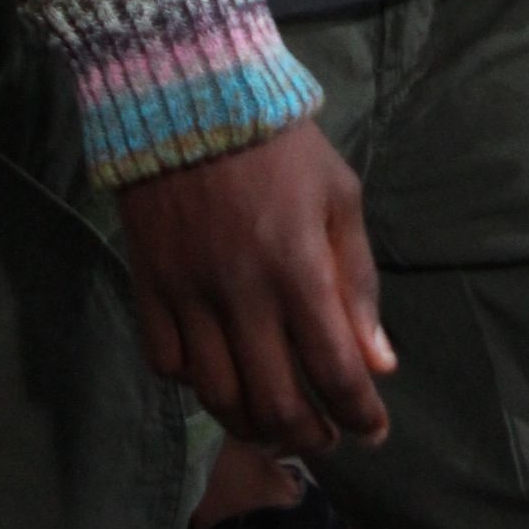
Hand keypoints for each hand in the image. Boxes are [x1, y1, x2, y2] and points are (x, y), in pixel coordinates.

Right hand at [116, 118, 395, 456]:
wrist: (187, 89)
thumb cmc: (278, 142)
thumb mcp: (338, 193)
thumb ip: (359, 280)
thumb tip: (380, 363)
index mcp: (298, 266)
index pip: (336, 371)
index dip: (361, 415)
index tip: (374, 430)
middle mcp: (242, 292)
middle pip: (276, 403)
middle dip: (310, 437)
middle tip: (326, 438)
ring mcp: (188, 293)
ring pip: (219, 397)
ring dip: (253, 426)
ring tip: (276, 425)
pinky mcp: (148, 285)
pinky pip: (166, 364)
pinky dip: (195, 385)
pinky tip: (219, 377)